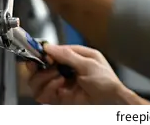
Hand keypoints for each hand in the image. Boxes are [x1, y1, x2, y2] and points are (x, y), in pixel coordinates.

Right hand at [27, 44, 141, 104]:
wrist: (112, 102)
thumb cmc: (107, 82)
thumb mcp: (88, 63)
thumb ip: (67, 55)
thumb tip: (49, 47)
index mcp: (74, 57)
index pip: (52, 52)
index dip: (44, 52)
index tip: (39, 53)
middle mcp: (65, 70)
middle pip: (40, 67)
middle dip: (39, 66)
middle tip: (43, 64)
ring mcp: (61, 84)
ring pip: (37, 81)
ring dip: (44, 77)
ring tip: (56, 75)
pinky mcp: (59, 98)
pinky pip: (43, 94)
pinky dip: (47, 88)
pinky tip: (59, 84)